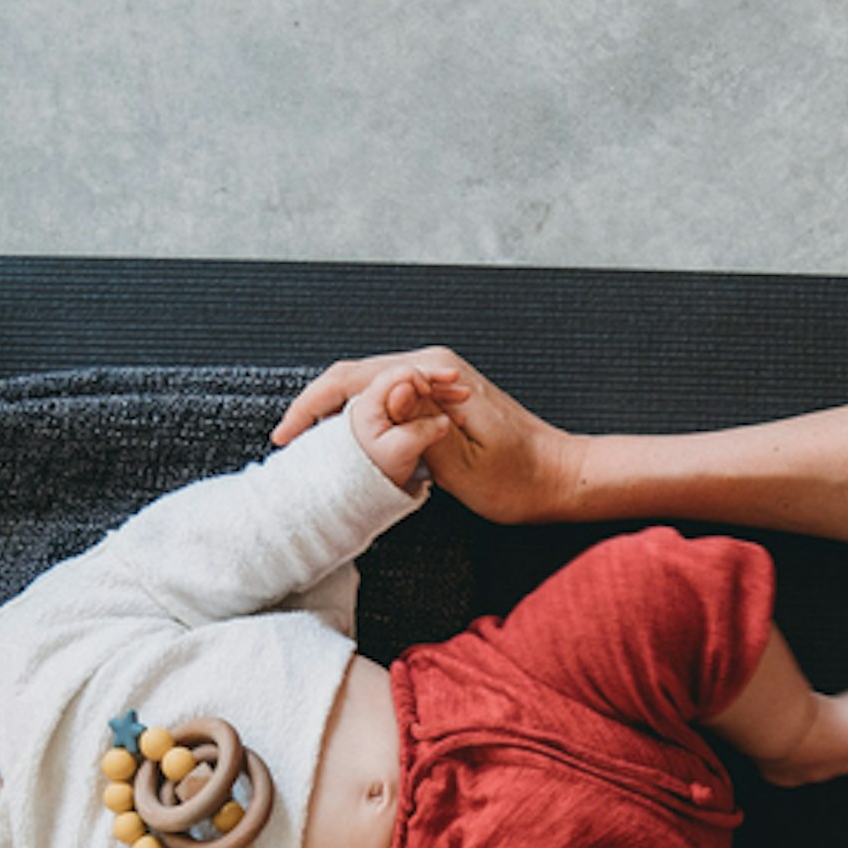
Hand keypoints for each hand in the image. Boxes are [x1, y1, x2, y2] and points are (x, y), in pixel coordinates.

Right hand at [277, 347, 583, 522]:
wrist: (561, 477)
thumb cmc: (520, 480)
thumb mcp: (464, 464)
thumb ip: (420, 429)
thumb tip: (384, 398)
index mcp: (436, 375)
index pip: (354, 379)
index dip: (313, 406)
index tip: (286, 438)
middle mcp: (434, 366)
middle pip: (356, 376)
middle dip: (316, 406)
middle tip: (285, 443)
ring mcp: (439, 378)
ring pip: (370, 385)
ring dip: (336, 410)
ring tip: (306, 444)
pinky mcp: (444, 395)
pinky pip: (389, 397)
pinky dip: (361, 415)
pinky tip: (345, 439)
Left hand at [332, 359, 470, 491]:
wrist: (359, 491)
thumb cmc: (371, 474)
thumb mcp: (398, 453)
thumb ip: (419, 431)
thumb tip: (443, 419)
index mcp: (370, 403)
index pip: (396, 376)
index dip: (419, 378)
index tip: (431, 391)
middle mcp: (376, 401)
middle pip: (408, 378)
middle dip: (435, 379)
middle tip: (456, 380)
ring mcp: (385, 409)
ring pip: (415, 390)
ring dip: (439, 391)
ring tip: (463, 396)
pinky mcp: (395, 419)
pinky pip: (416, 403)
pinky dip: (435, 405)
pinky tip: (454, 413)